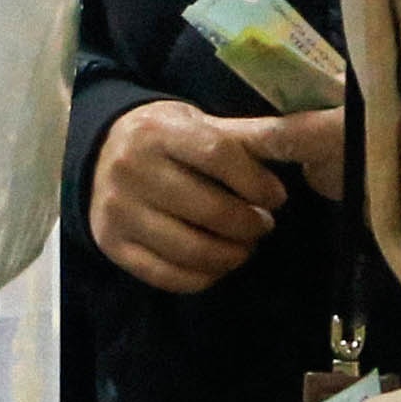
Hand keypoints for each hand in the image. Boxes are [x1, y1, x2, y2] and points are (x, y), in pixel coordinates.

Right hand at [88, 100, 333, 292]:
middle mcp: (130, 169)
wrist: (99, 154)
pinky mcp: (110, 243)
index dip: (256, 182)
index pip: (218, 156)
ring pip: (190, 249)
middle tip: (263, 226)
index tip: (277, 198)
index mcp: (157, 131)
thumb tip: (301, 139)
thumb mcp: (198, 124)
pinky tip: (216, 264)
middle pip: (209, 209)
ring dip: (230, 255)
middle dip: (249, 225)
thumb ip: (245, 137)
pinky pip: (166, 275)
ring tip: (243, 247)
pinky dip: (201, 277)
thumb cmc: (165, 139)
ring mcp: (116, 210)